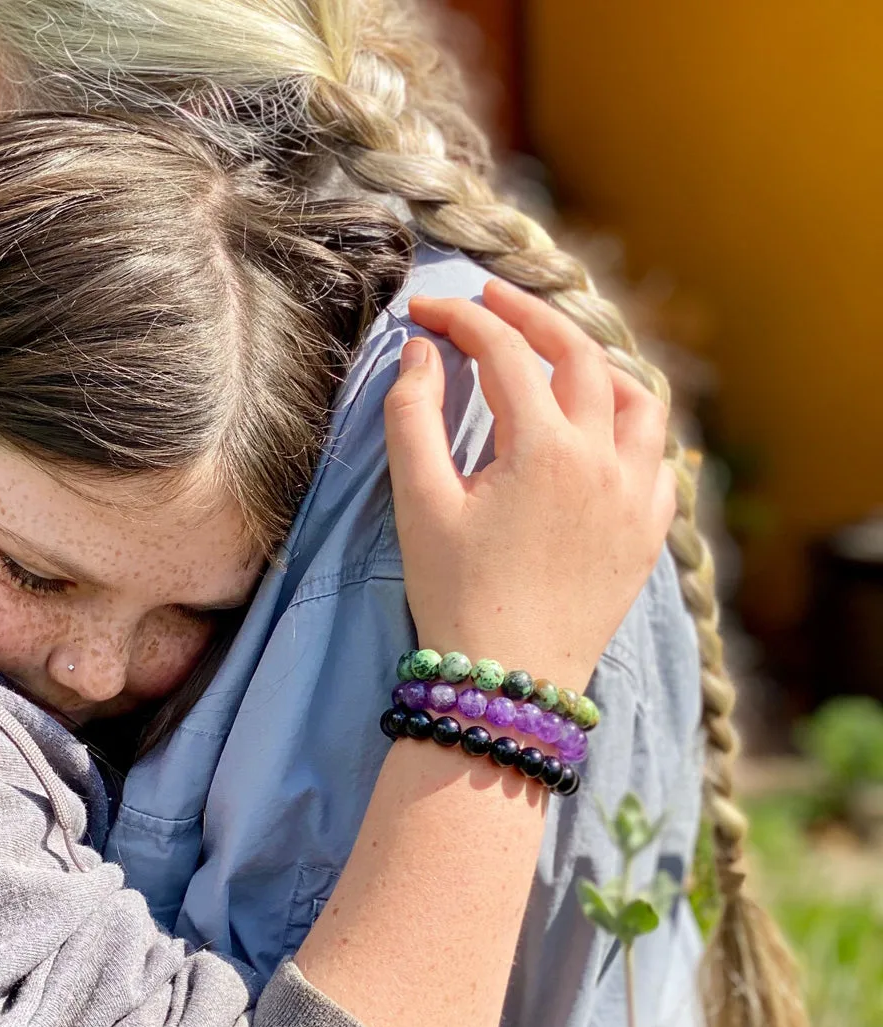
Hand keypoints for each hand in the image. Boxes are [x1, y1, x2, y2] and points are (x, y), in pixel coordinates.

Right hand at [384, 279, 674, 692]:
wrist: (509, 681)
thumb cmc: (455, 595)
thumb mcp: (419, 504)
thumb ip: (412, 416)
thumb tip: (419, 352)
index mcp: (544, 448)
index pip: (504, 353)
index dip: (461, 319)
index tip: (426, 309)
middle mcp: (605, 459)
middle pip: (577, 353)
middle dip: (530, 315)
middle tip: (490, 299)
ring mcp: (637, 494)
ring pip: (635, 395)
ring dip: (594, 360)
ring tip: (555, 354)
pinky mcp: (649, 530)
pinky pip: (658, 452)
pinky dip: (632, 421)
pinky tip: (606, 425)